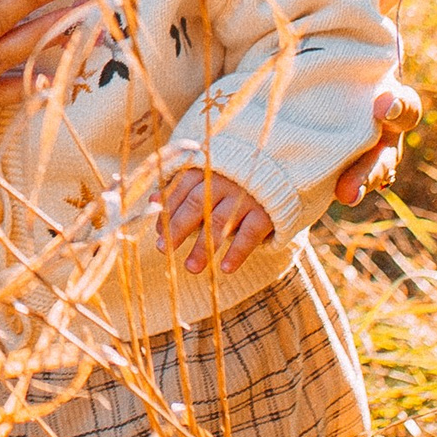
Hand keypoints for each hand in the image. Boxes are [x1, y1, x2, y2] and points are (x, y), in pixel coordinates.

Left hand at [158, 163, 278, 275]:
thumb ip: (182, 185)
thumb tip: (153, 201)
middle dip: (178, 228)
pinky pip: (250, 234)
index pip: (182, 189)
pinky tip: (225, 268)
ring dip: (203, 246)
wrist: (282, 168)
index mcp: (209, 168)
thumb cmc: (236, 175)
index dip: (168, 211)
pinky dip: (238, 252)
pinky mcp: (267, 211)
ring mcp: (246, 196)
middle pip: (196, 205)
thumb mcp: (210, 173)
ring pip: (220, 222)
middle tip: (162, 251)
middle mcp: (225, 181)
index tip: (158, 233)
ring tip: (191, 268)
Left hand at [333, 0, 423, 204]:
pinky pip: (339, 184)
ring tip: (344, 194)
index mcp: (387, 96)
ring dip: (359, 184)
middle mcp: (379, 132)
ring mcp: (359, 155)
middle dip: (378, 162)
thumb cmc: (344, 51)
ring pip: (368, 176)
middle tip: (366, 171)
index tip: (381, 105)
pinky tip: (318, 195)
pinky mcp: (330, 168)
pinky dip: (333, 188)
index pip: (404, 107)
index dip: (397, 109)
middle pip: (389, 152)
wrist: (310, 84)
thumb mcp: (357, 22)